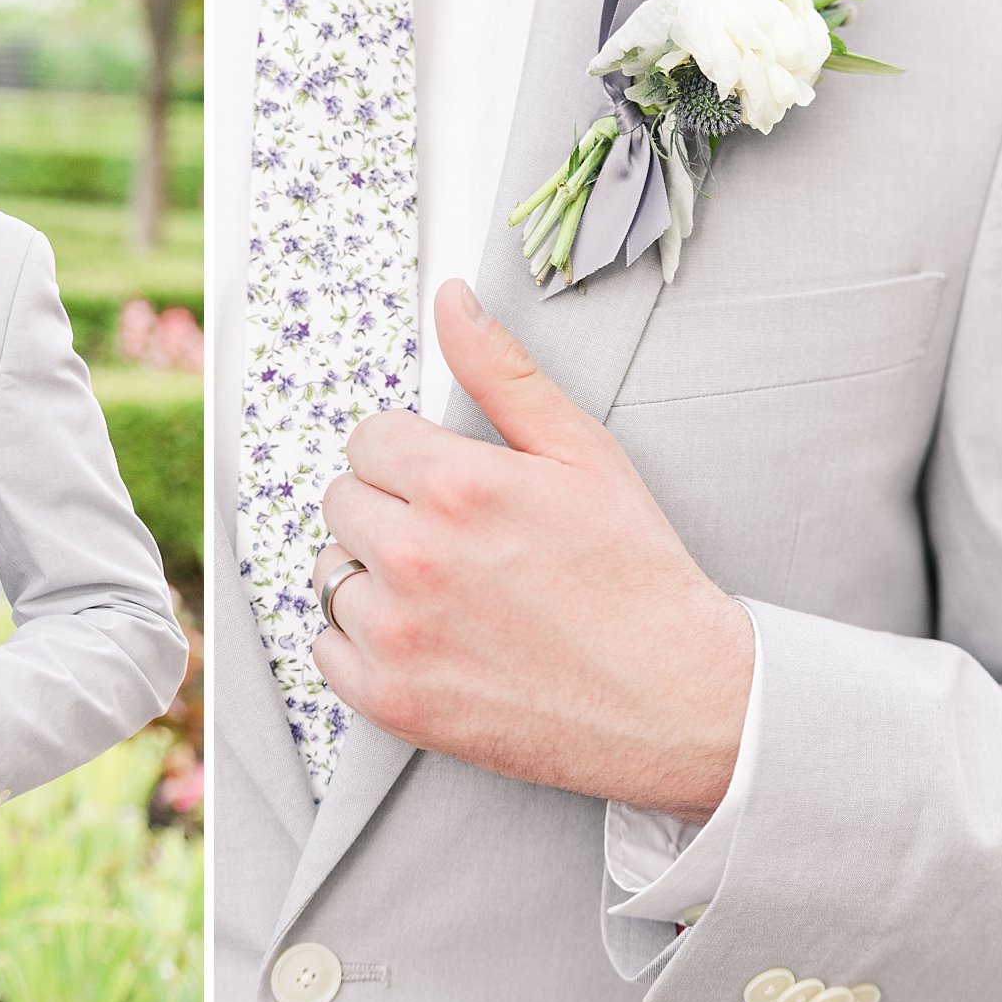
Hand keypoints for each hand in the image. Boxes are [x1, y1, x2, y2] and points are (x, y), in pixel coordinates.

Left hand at [310, 278, 753, 821]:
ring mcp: (397, 634)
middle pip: (342, 501)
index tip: (449, 485)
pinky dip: (361, 642)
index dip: (410, 457)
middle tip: (456, 540)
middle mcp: (414, 557)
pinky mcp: (391, 699)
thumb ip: (503, 371)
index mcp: (455, 485)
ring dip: (372, 575)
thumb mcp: (582, 452)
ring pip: (331, 572)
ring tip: (446, 592)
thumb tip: (451, 301)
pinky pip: (325, 648)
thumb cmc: (635, 575)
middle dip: (389, 509)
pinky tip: (425, 638)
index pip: (369, 439)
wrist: (675, 699)